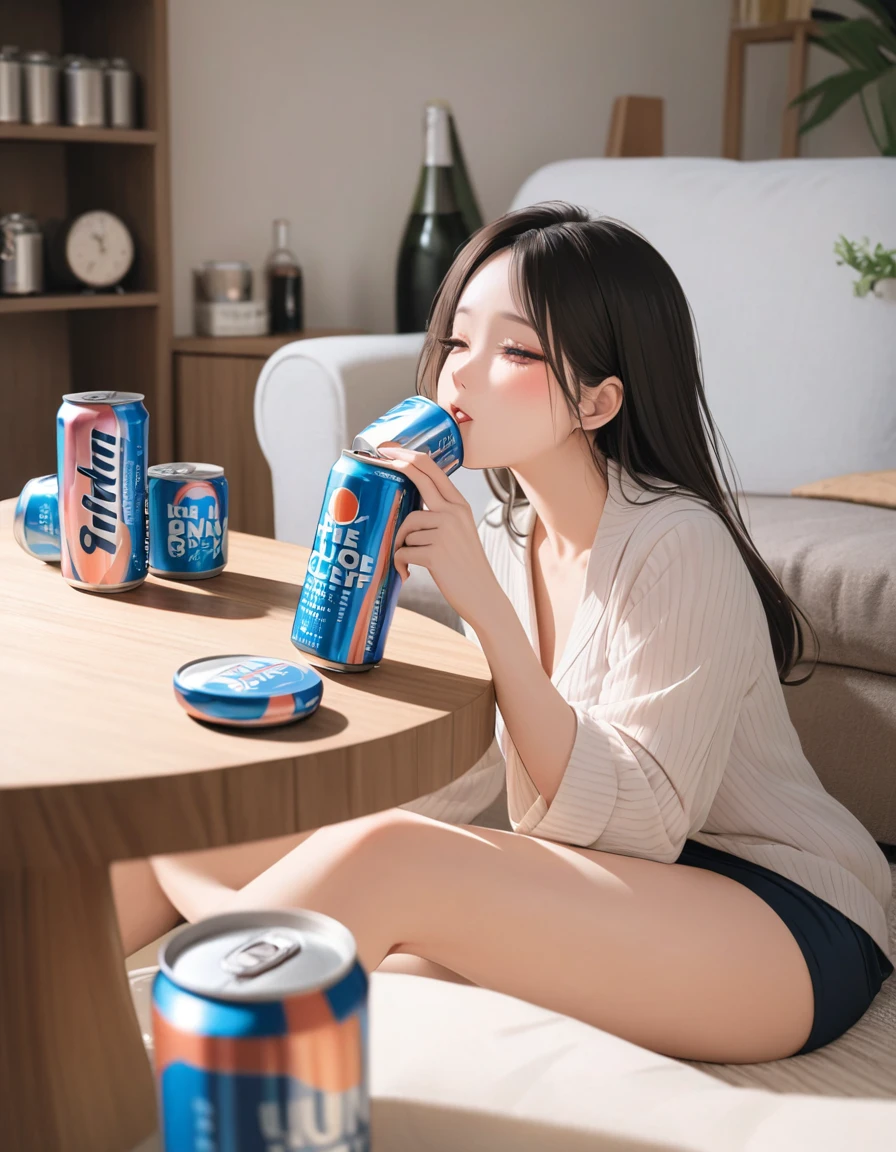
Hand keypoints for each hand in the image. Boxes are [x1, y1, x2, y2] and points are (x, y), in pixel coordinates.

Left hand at [377, 446, 500, 628]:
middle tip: (377, 459)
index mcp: (459, 505)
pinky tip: (409, 573)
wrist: (482, 595)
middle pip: (418, 479)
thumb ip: (437, 516)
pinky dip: (401, 564)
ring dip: (401, 546)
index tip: (390, 449)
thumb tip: (404, 510)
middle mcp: (453, 512)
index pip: (433, 470)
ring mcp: (445, 531)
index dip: (408, 455)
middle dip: (396, 466)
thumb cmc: (464, 566)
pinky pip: (402, 551)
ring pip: (405, 528)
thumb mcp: (458, 532)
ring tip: (411, 562)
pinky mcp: (435, 552)